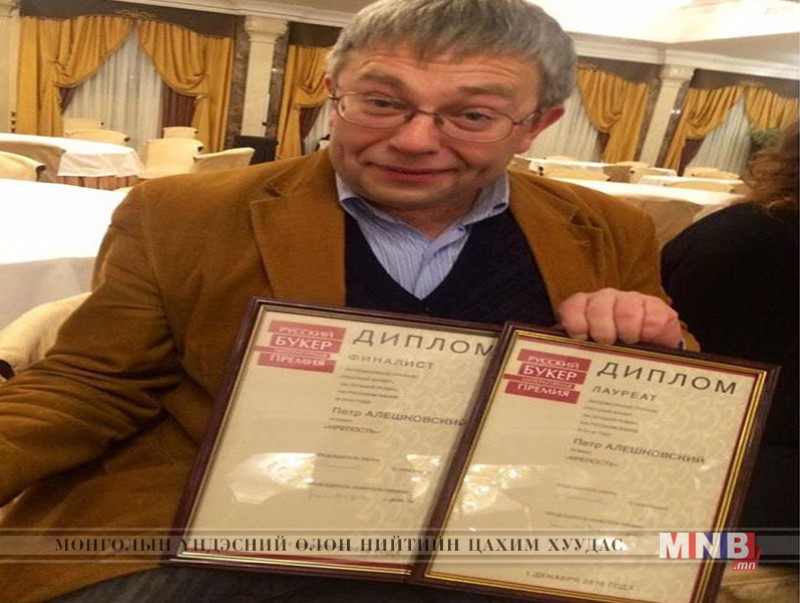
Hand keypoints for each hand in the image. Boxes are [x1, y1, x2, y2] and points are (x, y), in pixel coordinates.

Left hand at [557, 288, 681, 347]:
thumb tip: (558, 372)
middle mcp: (606, 300)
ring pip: (626, 310)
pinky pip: (652, 315)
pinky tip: (647, 337)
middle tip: (608, 343)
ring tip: (630, 342)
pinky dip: (650, 331)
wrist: (652, 352)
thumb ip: (573, 353)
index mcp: (584, 309)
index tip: (582, 338)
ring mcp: (631, 300)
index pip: (572, 306)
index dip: (575, 322)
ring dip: (628, 332)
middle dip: (603, 331)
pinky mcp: (656, 306)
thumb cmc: (612, 355)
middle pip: (598, 307)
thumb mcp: (589, 353)